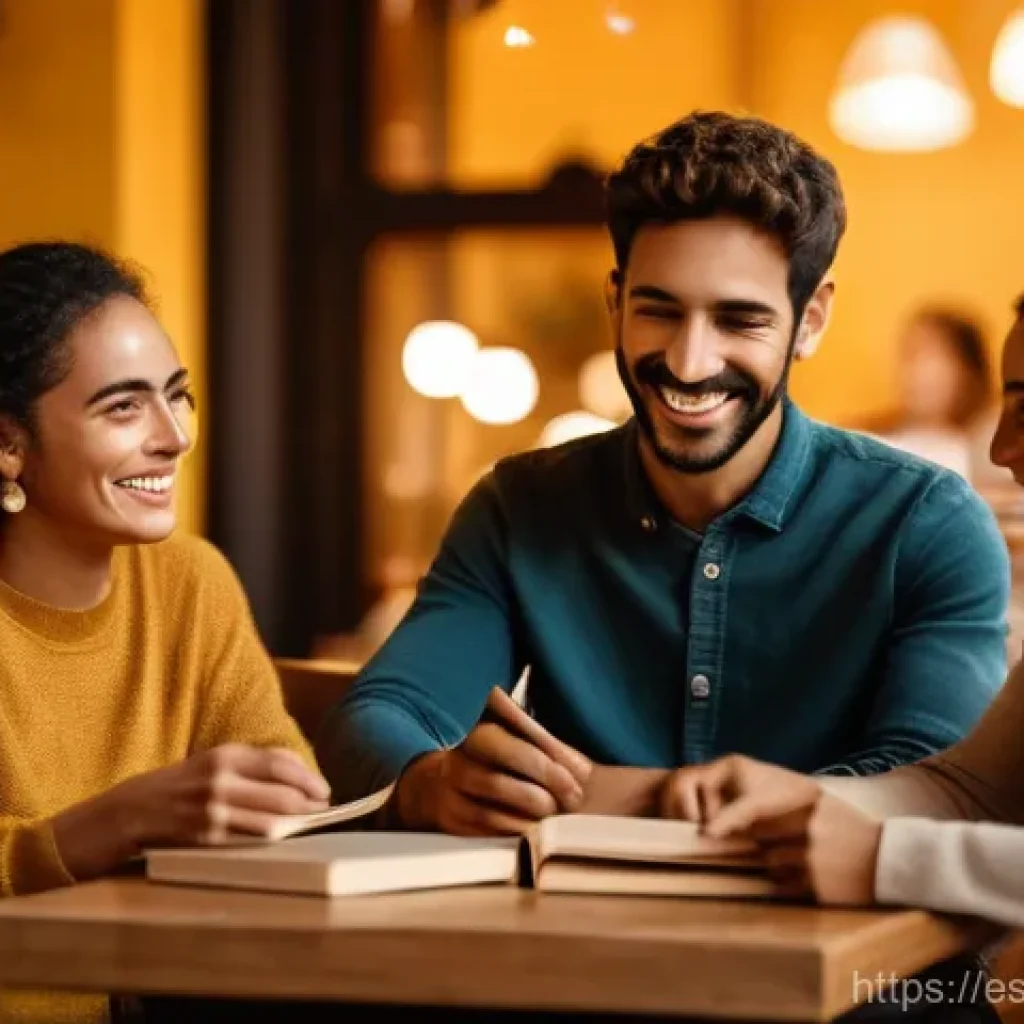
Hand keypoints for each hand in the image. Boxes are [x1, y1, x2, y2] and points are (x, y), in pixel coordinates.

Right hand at [52, 744, 330, 879]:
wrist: (127, 811)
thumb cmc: (178, 786)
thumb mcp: (212, 763)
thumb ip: (252, 765)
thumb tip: (299, 771)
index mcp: (225, 754)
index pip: (280, 762)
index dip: (308, 777)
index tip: (325, 789)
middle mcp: (220, 778)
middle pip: (281, 792)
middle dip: (310, 803)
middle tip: (325, 810)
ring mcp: (212, 809)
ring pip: (270, 819)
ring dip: (296, 825)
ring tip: (310, 825)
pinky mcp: (204, 837)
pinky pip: (248, 839)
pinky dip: (271, 839)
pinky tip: (283, 839)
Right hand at [394, 686, 591, 835]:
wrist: (436, 784)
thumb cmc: (493, 760)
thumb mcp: (516, 743)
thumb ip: (546, 749)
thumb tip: (581, 769)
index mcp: (475, 734)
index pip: (507, 746)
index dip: (544, 765)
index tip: (574, 780)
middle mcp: (455, 763)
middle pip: (496, 782)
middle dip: (539, 795)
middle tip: (568, 803)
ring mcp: (448, 796)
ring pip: (489, 813)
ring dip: (528, 820)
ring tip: (554, 819)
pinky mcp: (450, 824)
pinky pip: (484, 835)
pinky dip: (514, 836)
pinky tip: (535, 833)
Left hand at [660, 755, 882, 905]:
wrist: (894, 861)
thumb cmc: (853, 832)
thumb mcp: (823, 806)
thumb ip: (787, 807)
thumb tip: (744, 817)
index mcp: (805, 805)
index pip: (753, 811)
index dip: (726, 821)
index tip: (705, 832)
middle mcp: (804, 829)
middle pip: (757, 840)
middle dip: (760, 845)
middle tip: (785, 846)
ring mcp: (810, 859)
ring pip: (770, 866)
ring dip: (780, 868)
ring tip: (812, 863)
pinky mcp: (816, 887)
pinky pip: (785, 888)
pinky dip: (793, 886)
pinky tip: (818, 880)